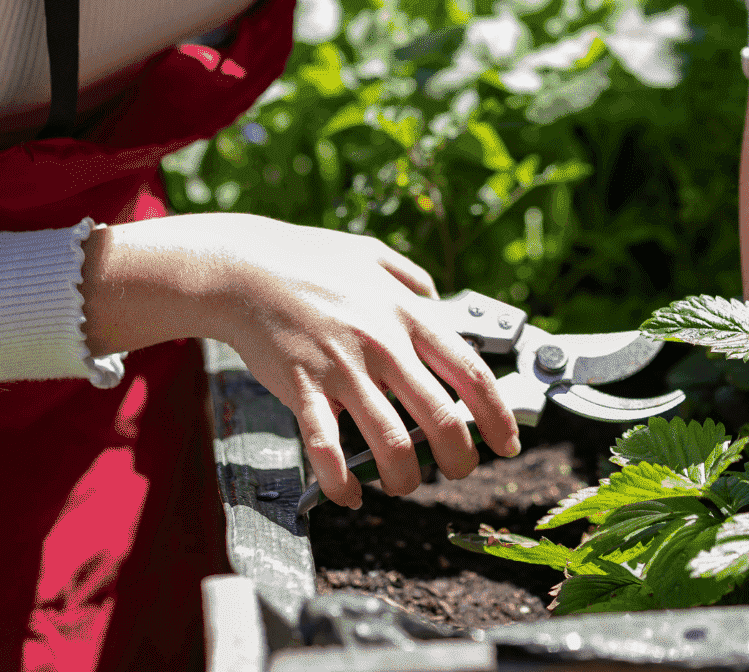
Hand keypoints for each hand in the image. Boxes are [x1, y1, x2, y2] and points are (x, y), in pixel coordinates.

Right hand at [78, 213, 520, 505]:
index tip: (507, 443)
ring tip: (405, 484)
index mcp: (407, 314)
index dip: (497, 416)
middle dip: (460, 458)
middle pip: (441, 417)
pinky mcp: (303, 388)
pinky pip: (327, 449)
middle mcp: (383, 343)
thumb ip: (412, 278)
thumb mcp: (372, 253)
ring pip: (390, 443)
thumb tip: (438, 301)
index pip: (471, 373)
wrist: (241, 268)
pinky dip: (342, 482)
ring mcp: (343, 368)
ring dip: (406, 478)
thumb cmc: (306, 260)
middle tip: (461, 472)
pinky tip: (349, 494)